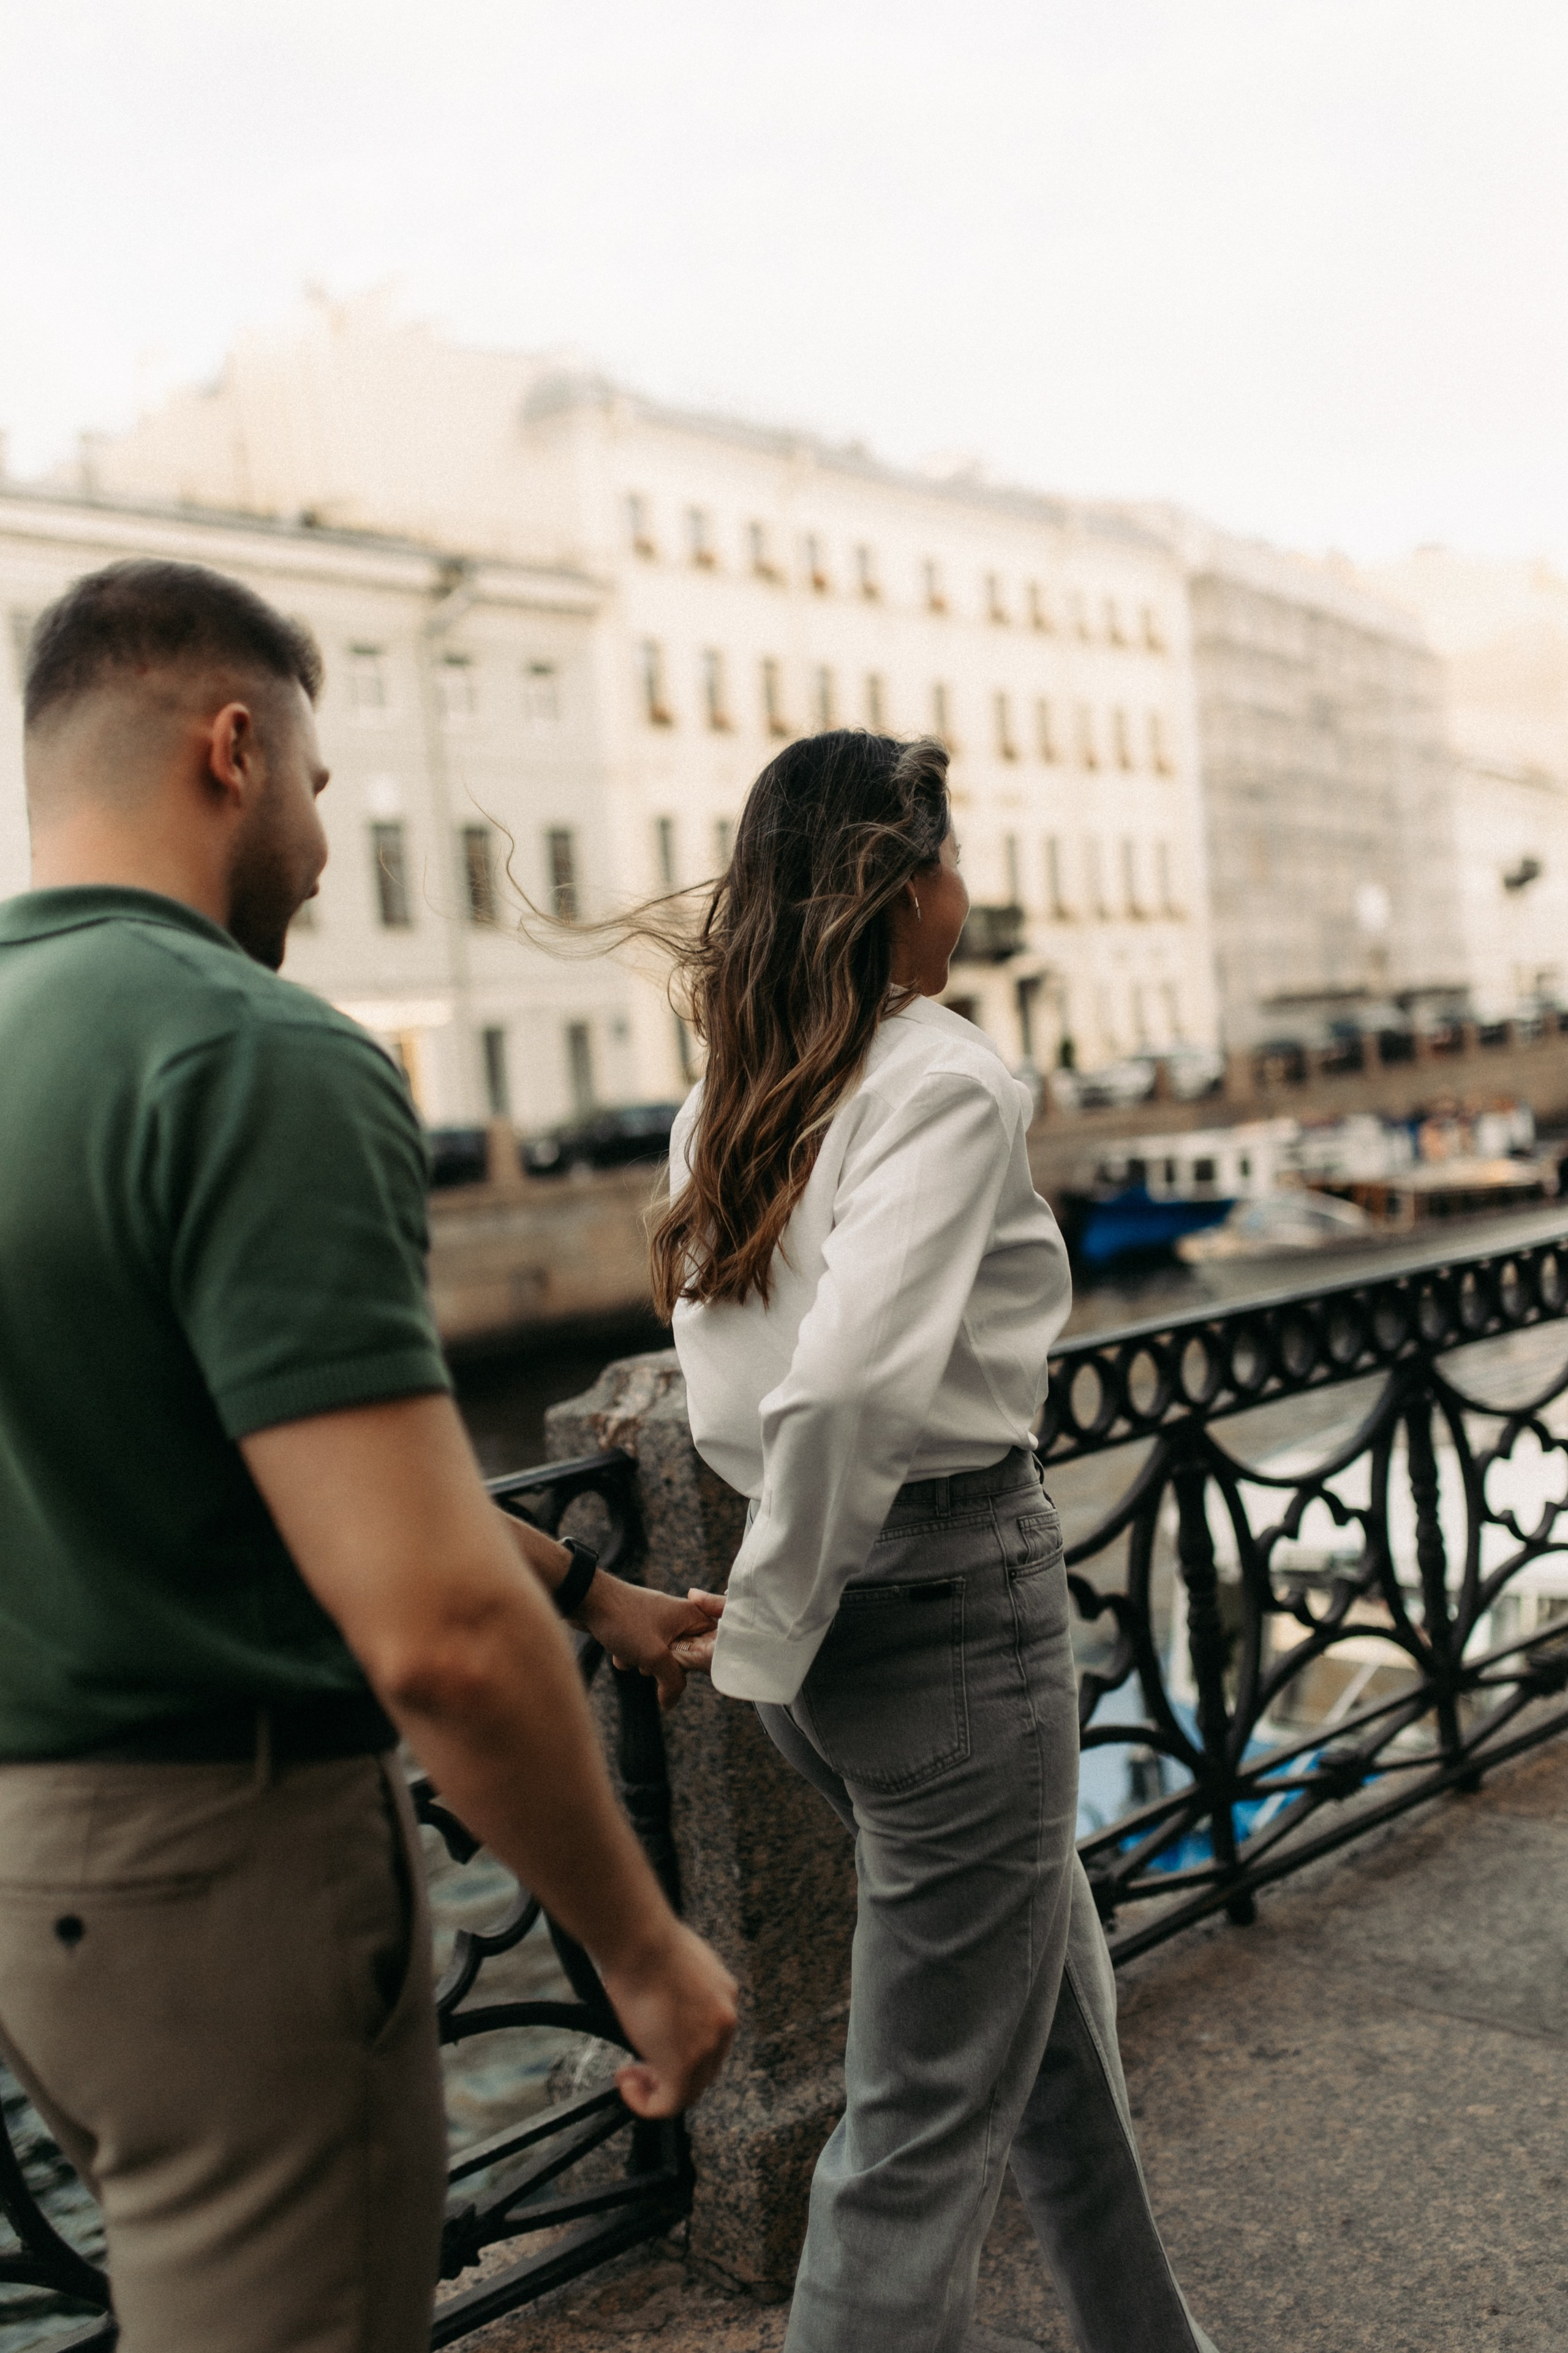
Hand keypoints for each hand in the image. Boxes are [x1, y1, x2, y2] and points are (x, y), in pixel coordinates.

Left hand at [580, 1579, 725, 1708]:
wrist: (586, 1599)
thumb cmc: (624, 1621)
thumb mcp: (655, 1656)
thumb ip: (672, 1682)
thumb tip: (670, 1704)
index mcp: (689, 1615)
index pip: (710, 1645)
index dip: (697, 1662)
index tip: (679, 1666)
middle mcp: (675, 1615)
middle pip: (683, 1655)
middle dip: (663, 1664)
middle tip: (651, 1657)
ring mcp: (655, 1619)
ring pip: (659, 1656)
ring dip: (642, 1661)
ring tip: (630, 1650)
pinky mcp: (637, 1624)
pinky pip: (641, 1649)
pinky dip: (630, 1654)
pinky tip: (617, 1649)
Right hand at [599, 1919, 738, 2117]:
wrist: (642, 1942)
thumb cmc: (647, 1942)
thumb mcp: (674, 1964)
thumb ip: (677, 1990)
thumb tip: (659, 2003)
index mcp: (724, 1995)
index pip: (710, 2037)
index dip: (679, 2047)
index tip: (652, 2044)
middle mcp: (724, 2022)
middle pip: (704, 2067)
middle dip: (668, 2072)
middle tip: (638, 2066)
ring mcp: (707, 2046)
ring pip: (688, 2089)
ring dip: (655, 2088)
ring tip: (630, 2077)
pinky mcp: (683, 2066)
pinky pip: (668, 2105)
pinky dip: (644, 2103)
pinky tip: (626, 2084)